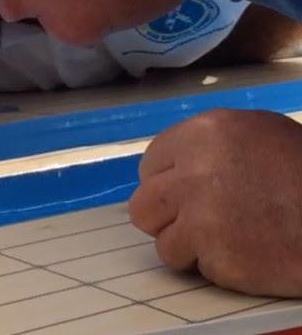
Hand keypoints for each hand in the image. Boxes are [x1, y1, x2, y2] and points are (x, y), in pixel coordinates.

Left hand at [128, 108, 301, 296]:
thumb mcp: (256, 133)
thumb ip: (208, 146)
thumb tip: (175, 166)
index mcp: (202, 134)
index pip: (151, 164)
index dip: (167, 183)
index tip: (185, 194)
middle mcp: (192, 171)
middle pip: (145, 204)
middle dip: (166, 217)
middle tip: (194, 223)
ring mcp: (200, 215)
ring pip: (162, 240)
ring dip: (188, 245)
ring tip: (225, 240)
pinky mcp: (215, 254)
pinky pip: (193, 266)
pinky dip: (213, 267)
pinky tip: (243, 254)